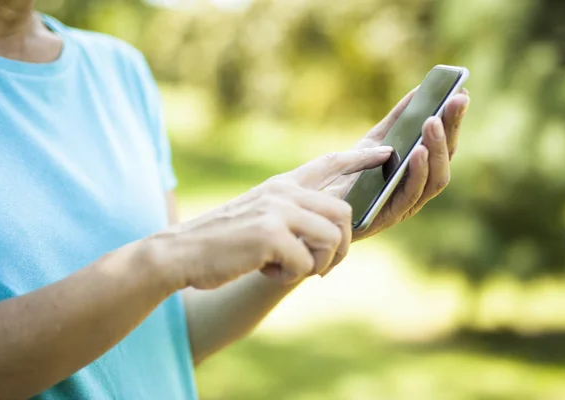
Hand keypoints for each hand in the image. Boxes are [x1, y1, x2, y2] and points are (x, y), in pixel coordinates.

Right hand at [144, 147, 392, 289]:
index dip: (359, 159)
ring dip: (318, 264)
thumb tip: (328, 233)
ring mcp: (277, 211)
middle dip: (341, 246)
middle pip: (343, 212)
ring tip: (289, 270)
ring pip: (331, 237)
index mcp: (280, 186)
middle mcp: (282, 193)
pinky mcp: (269, 235)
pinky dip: (289, 276)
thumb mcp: (257, 218)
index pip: (327, 164)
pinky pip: (305, 263)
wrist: (178, 253)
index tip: (386, 152)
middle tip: (321, 267)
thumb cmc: (220, 243)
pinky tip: (264, 271)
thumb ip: (290, 216)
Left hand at [326, 88, 469, 239]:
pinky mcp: (391, 216)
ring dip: (437, 148)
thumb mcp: (373, 141)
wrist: (320, 205)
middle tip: (456, 100)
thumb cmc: (349, 174)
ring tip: (433, 121)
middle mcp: (420, 188)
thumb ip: (396, 120)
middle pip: (445, 159)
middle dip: (452, 128)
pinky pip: (410, 195)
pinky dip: (418, 172)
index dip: (455, 120)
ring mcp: (408, 204)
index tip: (462, 91)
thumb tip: (419, 90)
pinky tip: (418, 151)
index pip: (445, 144)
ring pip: (435, 179)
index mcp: (420, 170)